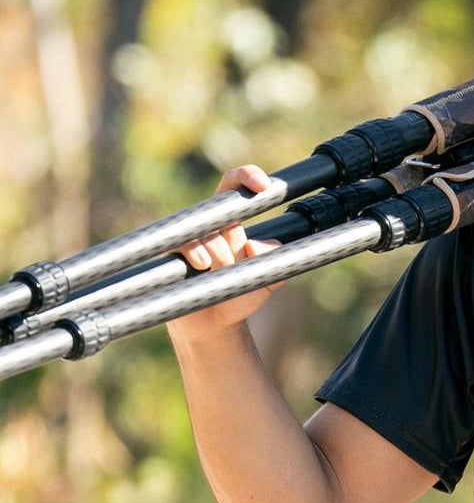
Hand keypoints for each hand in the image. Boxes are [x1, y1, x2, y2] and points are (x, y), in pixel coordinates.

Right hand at [167, 166, 281, 342]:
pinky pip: (183, 243)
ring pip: (206, 231)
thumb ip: (274, 260)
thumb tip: (258, 246)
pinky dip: (197, 253)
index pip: (234, 188)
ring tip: (221, 271)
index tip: (263, 185)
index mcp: (232, 224)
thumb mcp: (266, 279)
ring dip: (220, 253)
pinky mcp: (170, 254)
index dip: (246, 176)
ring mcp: (188, 239)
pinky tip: (204, 266)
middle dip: (231, 234)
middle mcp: (208, 227)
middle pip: (218, 210)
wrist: (215, 325)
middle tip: (237, 257)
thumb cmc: (239, 295)